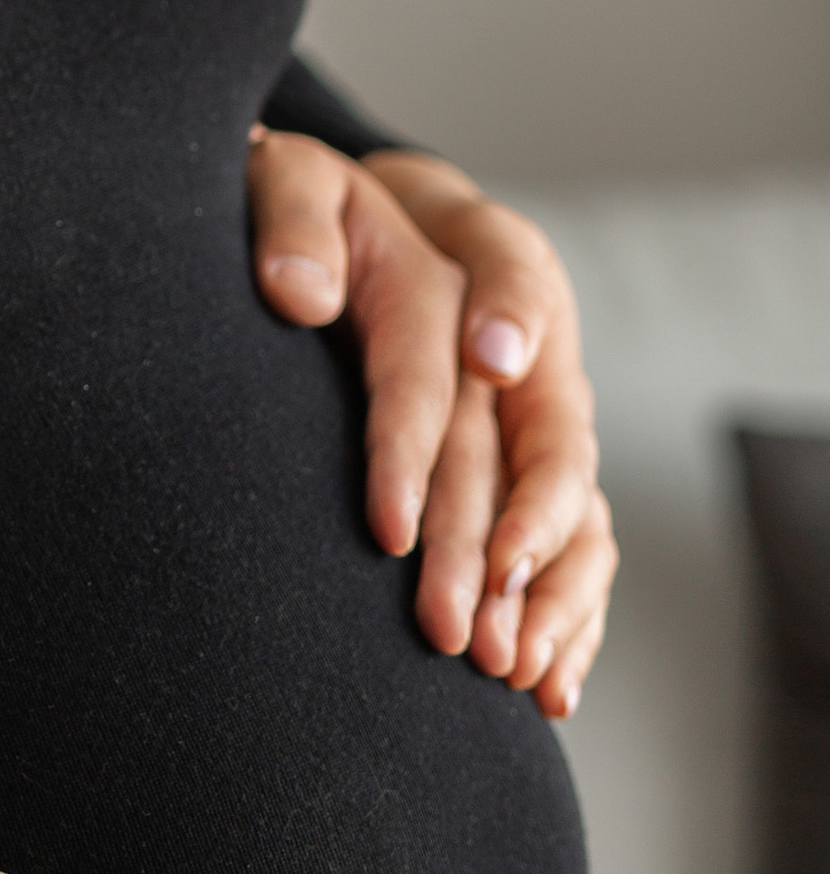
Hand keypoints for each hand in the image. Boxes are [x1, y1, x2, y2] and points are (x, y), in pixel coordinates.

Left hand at [245, 129, 613, 718]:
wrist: (375, 213)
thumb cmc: (321, 203)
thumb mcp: (297, 181)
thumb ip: (292, 216)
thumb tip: (299, 292)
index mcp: (474, 272)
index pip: (442, 368)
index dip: (416, 450)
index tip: (390, 529)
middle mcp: (527, 353)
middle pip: (524, 458)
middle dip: (493, 551)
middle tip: (448, 631)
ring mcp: (543, 413)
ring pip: (574, 512)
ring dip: (544, 598)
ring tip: (504, 673)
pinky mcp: (538, 462)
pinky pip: (581, 546)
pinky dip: (571, 617)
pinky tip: (547, 691)